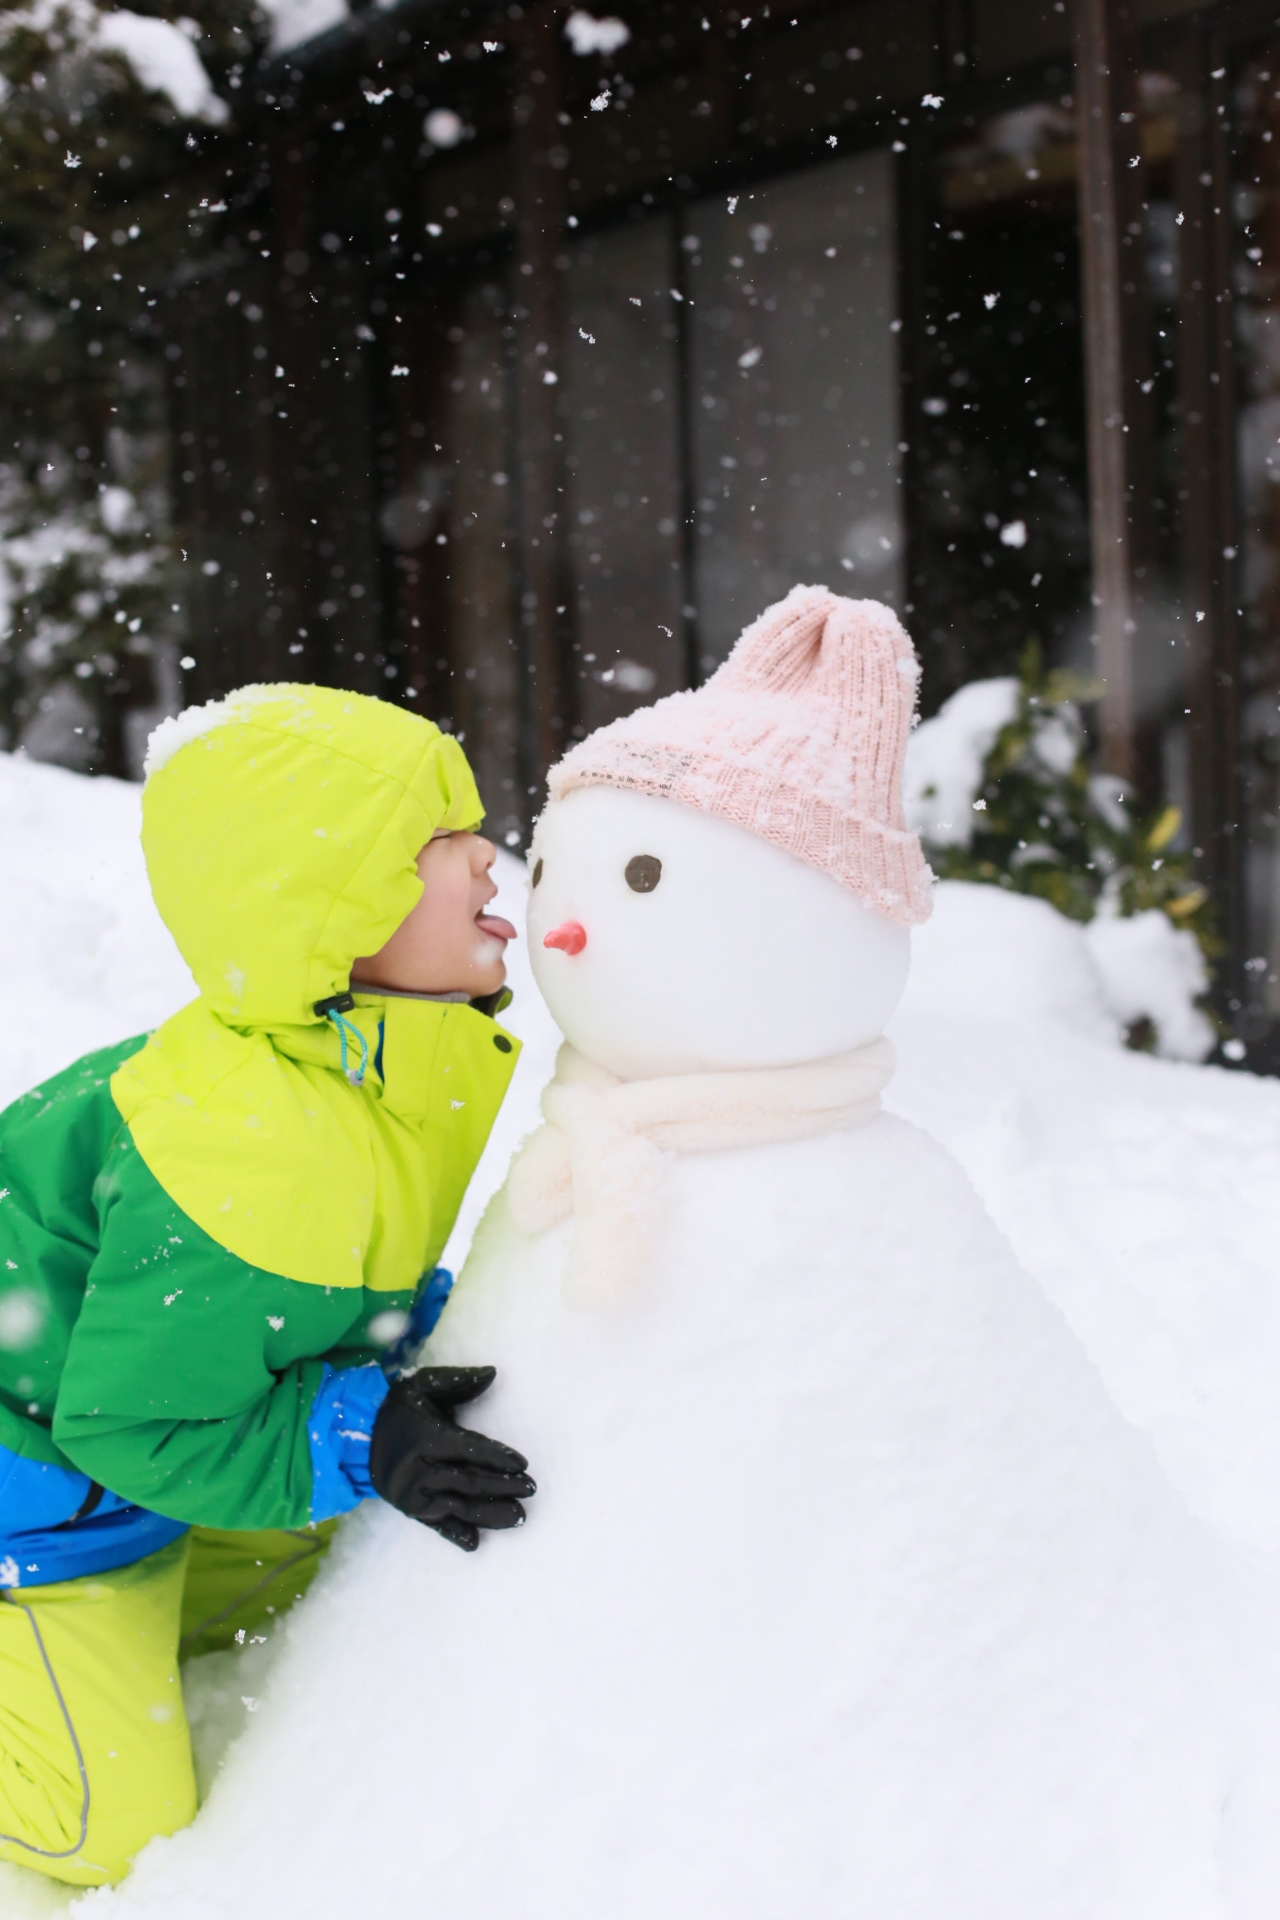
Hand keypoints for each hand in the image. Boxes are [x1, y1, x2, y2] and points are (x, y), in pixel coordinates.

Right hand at [369, 1366, 534, 1551]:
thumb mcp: (422, 1384)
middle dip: (502, 1486)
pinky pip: (436, 1525)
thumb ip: (457, 1379)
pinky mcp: (410, 1509)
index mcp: (427, 1437)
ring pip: (458, 1506)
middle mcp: (419, 1469)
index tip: (521, 1464)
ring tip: (519, 1517)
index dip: (496, 1457)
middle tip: (531, 1489)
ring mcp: (414, 1494)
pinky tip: (475, 1543)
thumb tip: (493, 1372)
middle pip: (468, 1480)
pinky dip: (455, 1534)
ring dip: (490, 1514)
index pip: (469, 1449)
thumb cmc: (398, 1408)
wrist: (357, 1439)